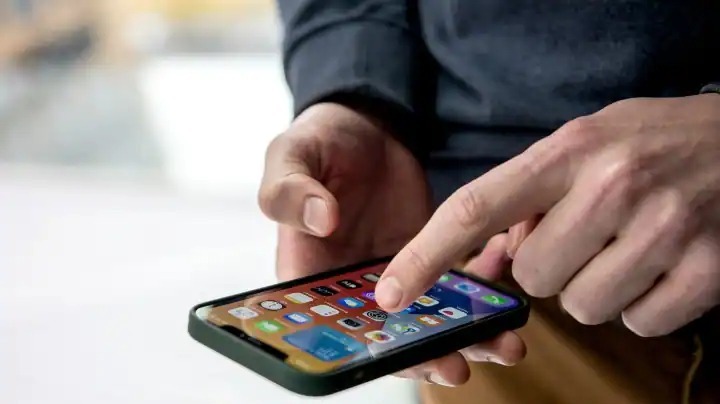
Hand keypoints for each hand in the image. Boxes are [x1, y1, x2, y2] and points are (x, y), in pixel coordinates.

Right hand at [258, 102, 522, 385]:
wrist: (366, 124)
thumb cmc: (320, 141)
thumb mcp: (292, 155)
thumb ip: (290, 188)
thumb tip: (319, 219)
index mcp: (309, 270)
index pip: (330, 326)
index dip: (362, 350)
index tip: (397, 355)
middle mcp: (351, 283)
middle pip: (386, 332)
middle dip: (423, 352)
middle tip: (458, 364)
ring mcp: (393, 272)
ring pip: (427, 315)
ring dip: (463, 331)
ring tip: (501, 343)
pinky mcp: (428, 254)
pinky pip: (455, 279)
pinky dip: (482, 283)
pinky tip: (503, 269)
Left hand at [377, 94, 719, 336]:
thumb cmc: (652, 140)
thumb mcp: (585, 141)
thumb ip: (532, 190)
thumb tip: (496, 254)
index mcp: (570, 151)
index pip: (475, 209)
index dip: (426, 256)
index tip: (394, 292)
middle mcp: (612, 187)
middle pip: (532, 276)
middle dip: (549, 266)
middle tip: (585, 235)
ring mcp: (663, 229)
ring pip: (581, 306)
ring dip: (594, 286)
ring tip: (626, 245)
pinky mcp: (706, 271)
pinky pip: (636, 322)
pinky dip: (639, 303)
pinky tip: (658, 263)